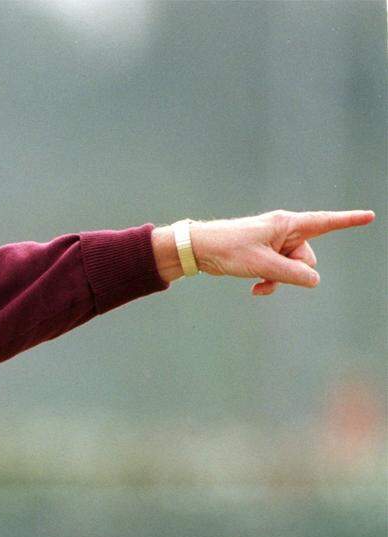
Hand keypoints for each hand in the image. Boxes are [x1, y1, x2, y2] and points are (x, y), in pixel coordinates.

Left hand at [189, 209, 374, 295]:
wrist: (198, 249)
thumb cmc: (228, 249)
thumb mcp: (262, 264)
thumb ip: (291, 273)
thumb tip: (314, 280)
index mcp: (286, 224)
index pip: (324, 222)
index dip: (348, 221)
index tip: (370, 216)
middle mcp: (282, 231)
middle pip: (306, 257)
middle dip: (294, 270)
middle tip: (268, 271)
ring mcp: (272, 243)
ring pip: (291, 268)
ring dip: (278, 279)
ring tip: (257, 281)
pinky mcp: (263, 254)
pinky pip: (277, 272)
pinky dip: (269, 281)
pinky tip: (254, 289)